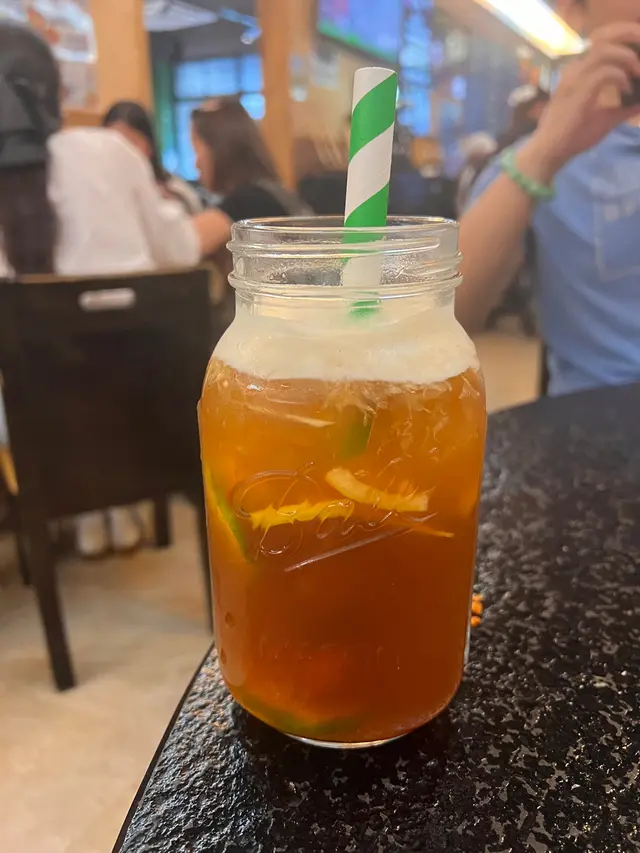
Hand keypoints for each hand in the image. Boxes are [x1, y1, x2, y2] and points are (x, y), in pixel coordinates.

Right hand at [522, 22, 639, 181]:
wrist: (549, 151)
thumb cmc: (572, 136)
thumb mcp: (604, 120)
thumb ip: (623, 109)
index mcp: (578, 71)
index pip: (602, 41)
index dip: (624, 41)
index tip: (638, 56)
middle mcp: (575, 68)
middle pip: (605, 36)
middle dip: (629, 37)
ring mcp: (575, 78)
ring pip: (606, 50)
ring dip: (627, 57)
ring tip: (637, 73)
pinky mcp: (579, 90)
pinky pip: (606, 72)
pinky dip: (621, 78)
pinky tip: (627, 89)